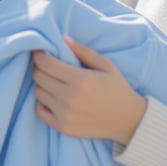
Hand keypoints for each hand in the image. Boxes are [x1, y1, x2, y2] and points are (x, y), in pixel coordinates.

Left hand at [32, 36, 146, 145]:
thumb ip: (83, 51)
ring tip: (55, 82)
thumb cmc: (117, 88)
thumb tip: (62, 38)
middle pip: (39, 77)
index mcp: (80, 80)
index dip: (39, 55)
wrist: (128, 120)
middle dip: (41, 68)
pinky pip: (39, 111)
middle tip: (49, 66)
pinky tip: (54, 98)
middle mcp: (70, 98)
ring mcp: (65, 114)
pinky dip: (43, 102)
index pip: (46, 64)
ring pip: (38, 93)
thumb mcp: (105, 65)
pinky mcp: (63, 127)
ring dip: (43, 85)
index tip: (41, 51)